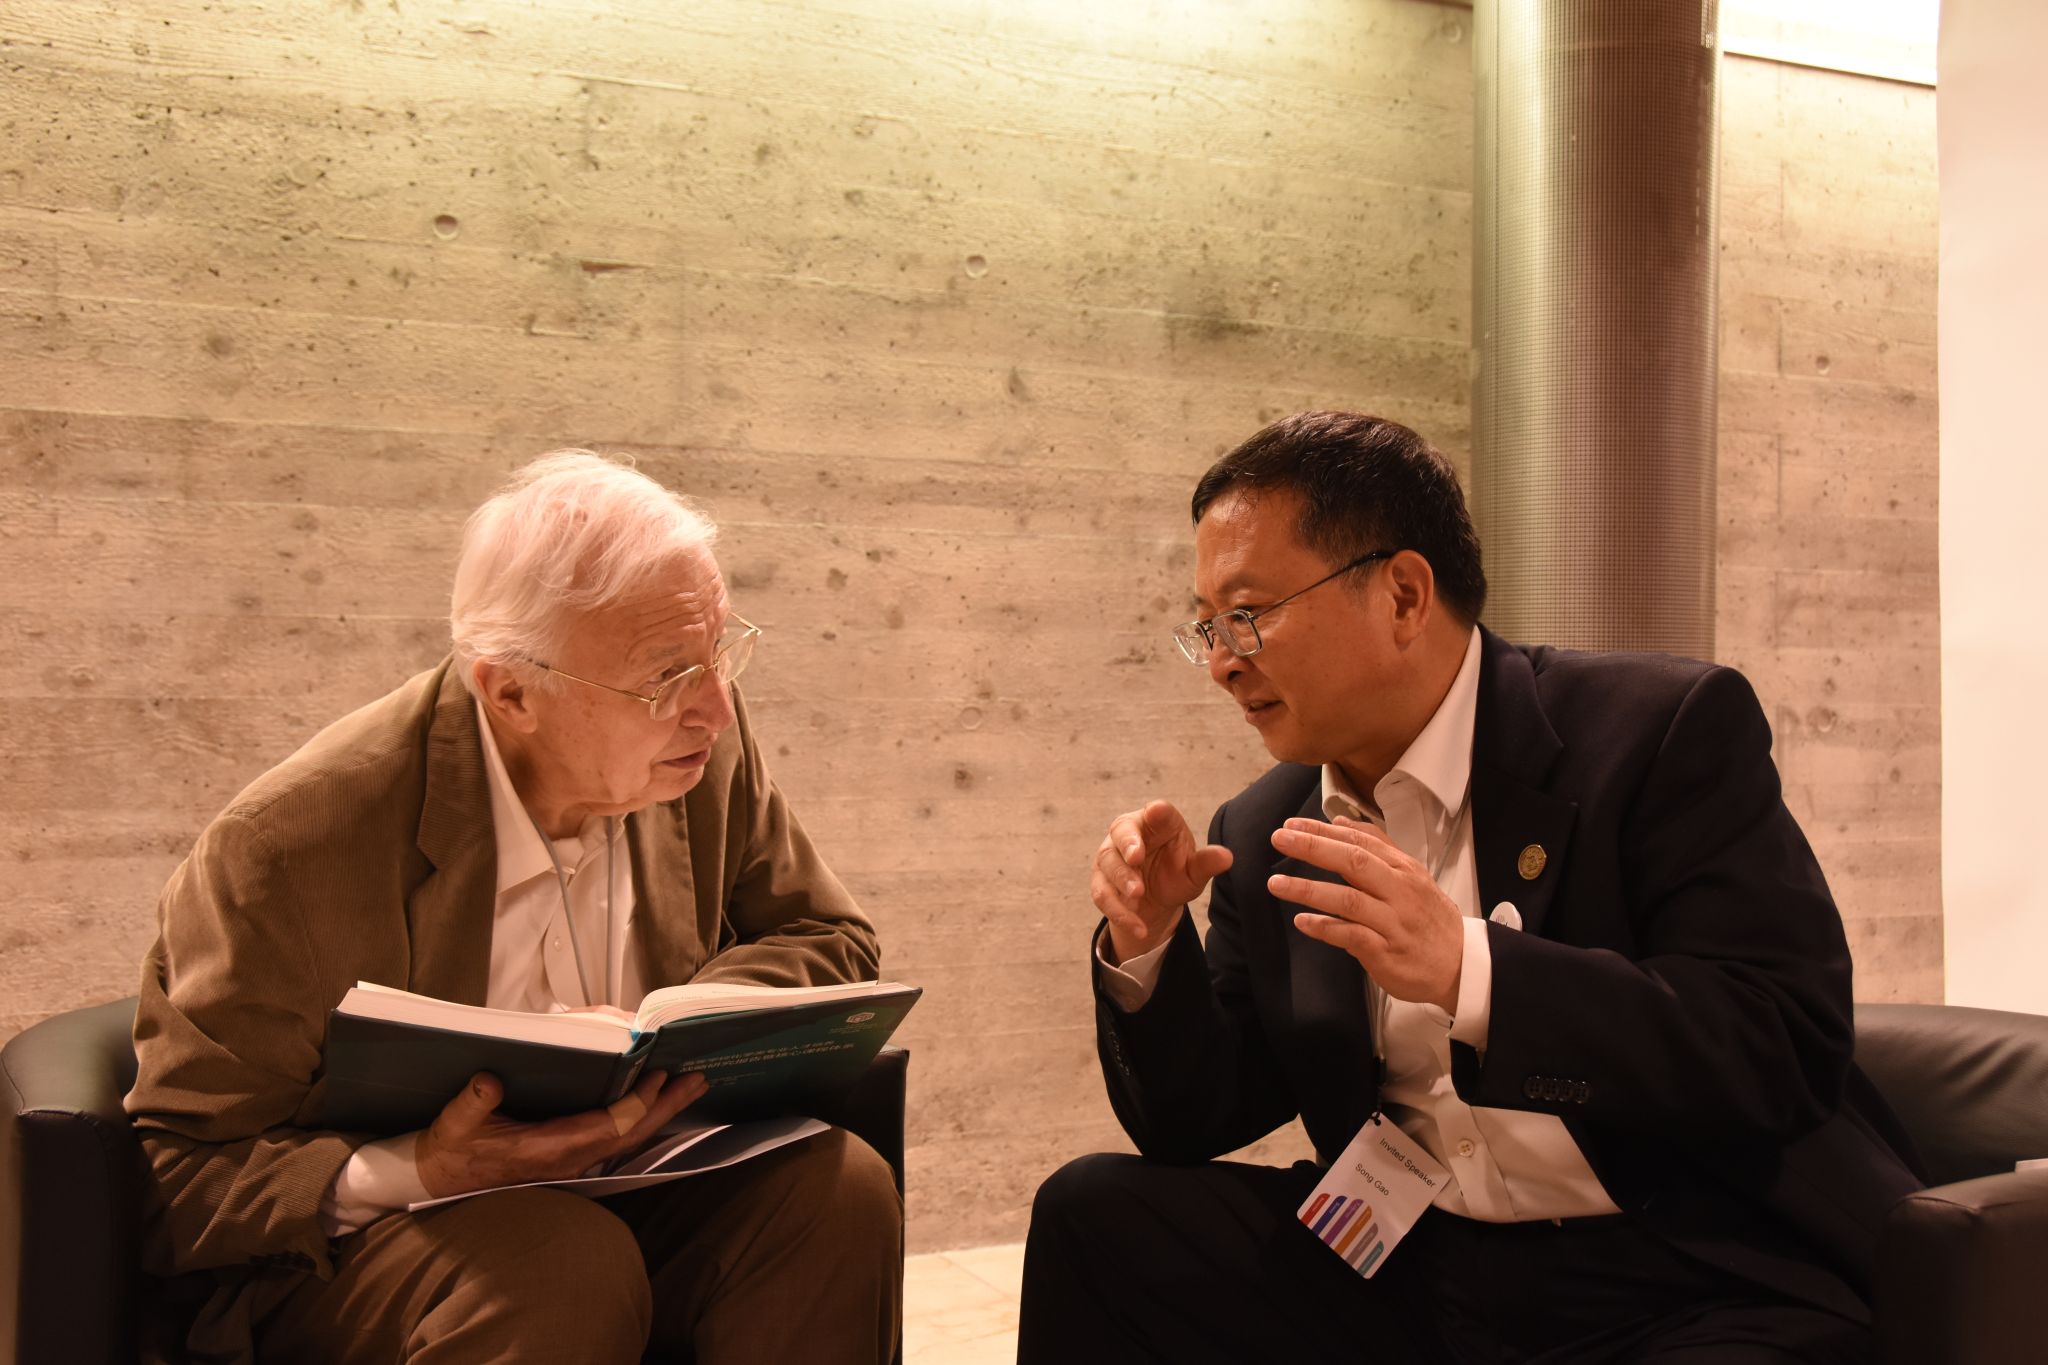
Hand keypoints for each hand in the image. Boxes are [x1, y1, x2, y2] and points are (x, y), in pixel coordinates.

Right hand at [414, 1068, 708, 1198]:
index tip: (657, 1077)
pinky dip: (642, 1117)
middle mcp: (568, 1157)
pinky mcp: (572, 1154)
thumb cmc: (452, 1147)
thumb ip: (471, 1102)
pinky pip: (617, 1138)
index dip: (635, 1104)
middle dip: (665, 1105)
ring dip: (661, 1111)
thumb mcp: (454, 1122)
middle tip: (697, 1078)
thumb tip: (489, 1080)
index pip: (605, 1128)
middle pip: (629, 1133)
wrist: (441, 1178)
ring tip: (690, 1086)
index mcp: (546, 1149)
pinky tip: (658, 1102)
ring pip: (628, 1138)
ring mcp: (573, 1159)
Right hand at [1091, 799, 1233, 964]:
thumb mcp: (1194, 872)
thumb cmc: (1175, 873)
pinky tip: (1138, 926)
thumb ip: (1206, 864)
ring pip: (1109, 863)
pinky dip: (1120, 912)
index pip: (1156, 812)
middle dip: (1128, 844)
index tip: (1157, 812)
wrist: (1155, 901)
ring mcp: (1110, 855)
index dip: (1156, 812)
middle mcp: (1129, 832)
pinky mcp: (1101, 881)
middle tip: (1136, 858)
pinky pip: (1103, 894)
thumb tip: (1227, 857)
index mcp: (1156, 822)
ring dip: (1122, 880)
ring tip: (1138, 896)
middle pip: (1121, 830)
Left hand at [1267, 816, 1463, 1011]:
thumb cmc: (1428, 918)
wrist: (1461, 964)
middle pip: (1354, 862)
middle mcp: (1398, 891)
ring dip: (1309, 890)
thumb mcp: (1411, 875)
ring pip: (1348, 900)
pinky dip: (1326, 928)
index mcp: (1402, 869)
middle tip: (1280, 839)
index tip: (1291, 824)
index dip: (1324, 831)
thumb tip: (1340, 822)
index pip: (1360, 841)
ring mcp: (1392, 922)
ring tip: (1276, 884)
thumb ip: (1377, 847)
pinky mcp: (1386, 952)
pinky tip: (1303, 922)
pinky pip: (1352, 936)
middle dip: (1314, 848)